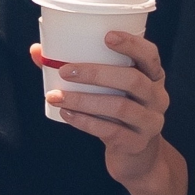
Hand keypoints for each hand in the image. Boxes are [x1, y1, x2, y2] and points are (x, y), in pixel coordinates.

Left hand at [30, 33, 186, 194]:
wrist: (137, 158)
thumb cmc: (116, 112)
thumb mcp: (106, 89)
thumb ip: (76, 68)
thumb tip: (36, 51)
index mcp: (153, 76)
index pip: (150, 55)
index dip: (132, 44)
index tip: (106, 36)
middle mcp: (157, 97)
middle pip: (133, 80)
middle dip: (96, 73)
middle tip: (65, 71)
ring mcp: (150, 122)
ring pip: (120, 107)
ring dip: (83, 100)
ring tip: (56, 96)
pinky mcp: (137, 144)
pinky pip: (111, 131)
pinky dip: (85, 122)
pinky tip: (66, 115)